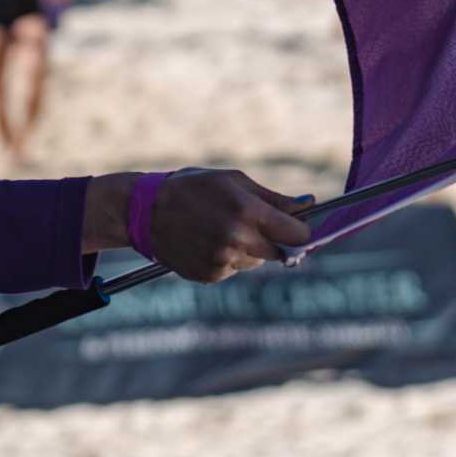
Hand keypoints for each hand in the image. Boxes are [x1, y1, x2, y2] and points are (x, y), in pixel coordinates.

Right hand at [147, 168, 312, 282]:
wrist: (146, 212)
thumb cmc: (194, 188)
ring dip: (249, 249)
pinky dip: (228, 259)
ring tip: (221, 229)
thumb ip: (274, 198)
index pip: (297, 234)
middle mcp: (238, 240)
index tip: (297, 227)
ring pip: (256, 262)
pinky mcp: (211, 275)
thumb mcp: (234, 181)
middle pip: (279, 253)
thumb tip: (309, 204)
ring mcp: (224, 260)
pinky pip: (233, 269)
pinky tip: (207, 242)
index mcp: (248, 212)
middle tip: (251, 224)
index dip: (300, 231)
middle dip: (274, 240)